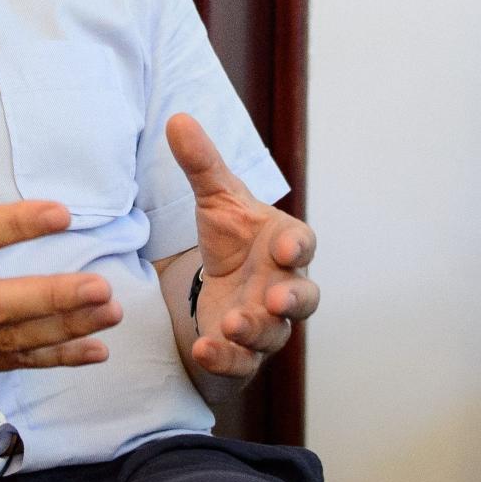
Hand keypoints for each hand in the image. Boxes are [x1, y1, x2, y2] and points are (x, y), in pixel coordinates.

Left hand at [169, 114, 318, 383]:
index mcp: (283, 244)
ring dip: (256, 331)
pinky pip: (243, 363)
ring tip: (231, 324)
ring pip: (274, 334)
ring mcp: (268, 323)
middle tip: (276, 298)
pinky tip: (206, 349)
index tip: (285, 248)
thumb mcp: (214, 198)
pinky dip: (227, 358)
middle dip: (293, 300)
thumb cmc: (232, 236)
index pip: (303, 244)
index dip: (298, 248)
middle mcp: (283, 286)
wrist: (222, 282)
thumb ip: (201, 163)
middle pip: (303, 298)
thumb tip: (177, 118)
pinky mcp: (244, 352)